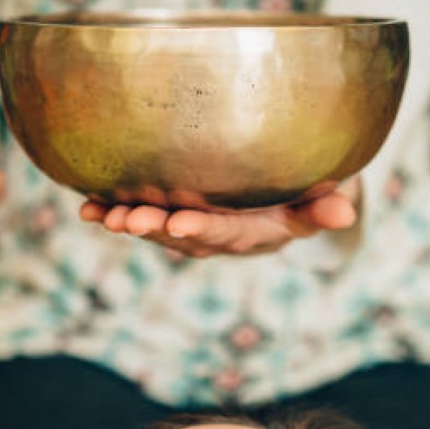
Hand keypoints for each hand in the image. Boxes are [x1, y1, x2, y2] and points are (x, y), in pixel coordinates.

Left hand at [79, 178, 360, 257]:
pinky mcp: (170, 213)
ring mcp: (190, 226)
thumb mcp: (322, 197)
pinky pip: (139, 216)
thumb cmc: (306, 192)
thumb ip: (325, 207)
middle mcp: (217, 235)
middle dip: (154, 228)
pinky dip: (109, 212)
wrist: (283, 199)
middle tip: (128, 221)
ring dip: (127, 222)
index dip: (202, 229)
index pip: (226, 233)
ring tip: (99, 216)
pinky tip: (83, 207)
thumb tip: (346, 213)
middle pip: (182, 236)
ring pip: (156, 229)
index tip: (179, 223)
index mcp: (252, 232)